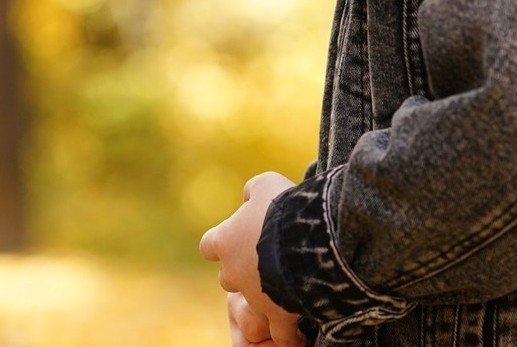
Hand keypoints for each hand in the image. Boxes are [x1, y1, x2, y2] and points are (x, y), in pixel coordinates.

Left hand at [200, 172, 303, 346]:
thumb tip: (248, 199)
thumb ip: (252, 192)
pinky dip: (288, 332)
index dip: (222, 243)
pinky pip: (280, 333)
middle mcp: (234, 273)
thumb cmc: (284, 206)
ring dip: (267, 295)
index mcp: (225, 241)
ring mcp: (255, 298)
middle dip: (243, 270)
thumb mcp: (265, 184)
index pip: (209, 246)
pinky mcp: (278, 315)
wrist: (308, 240)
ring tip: (289, 284)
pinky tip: (298, 324)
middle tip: (265, 259)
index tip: (237, 237)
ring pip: (254, 303)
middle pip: (228, 278)